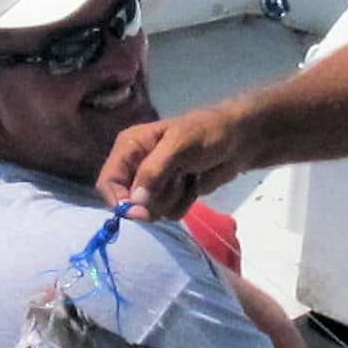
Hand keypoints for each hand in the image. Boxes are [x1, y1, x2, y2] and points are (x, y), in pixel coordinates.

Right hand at [96, 106, 246, 220]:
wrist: (240, 140)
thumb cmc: (207, 134)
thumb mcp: (178, 147)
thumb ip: (153, 172)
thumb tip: (134, 202)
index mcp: (129, 148)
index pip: (108, 182)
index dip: (120, 200)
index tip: (139, 212)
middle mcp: (136, 167)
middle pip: (129, 202)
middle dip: (154, 199)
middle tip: (176, 180)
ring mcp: (153, 183)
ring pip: (150, 210)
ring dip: (173, 199)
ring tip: (187, 176)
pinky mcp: (171, 195)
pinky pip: (169, 213)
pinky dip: (185, 203)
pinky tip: (194, 184)